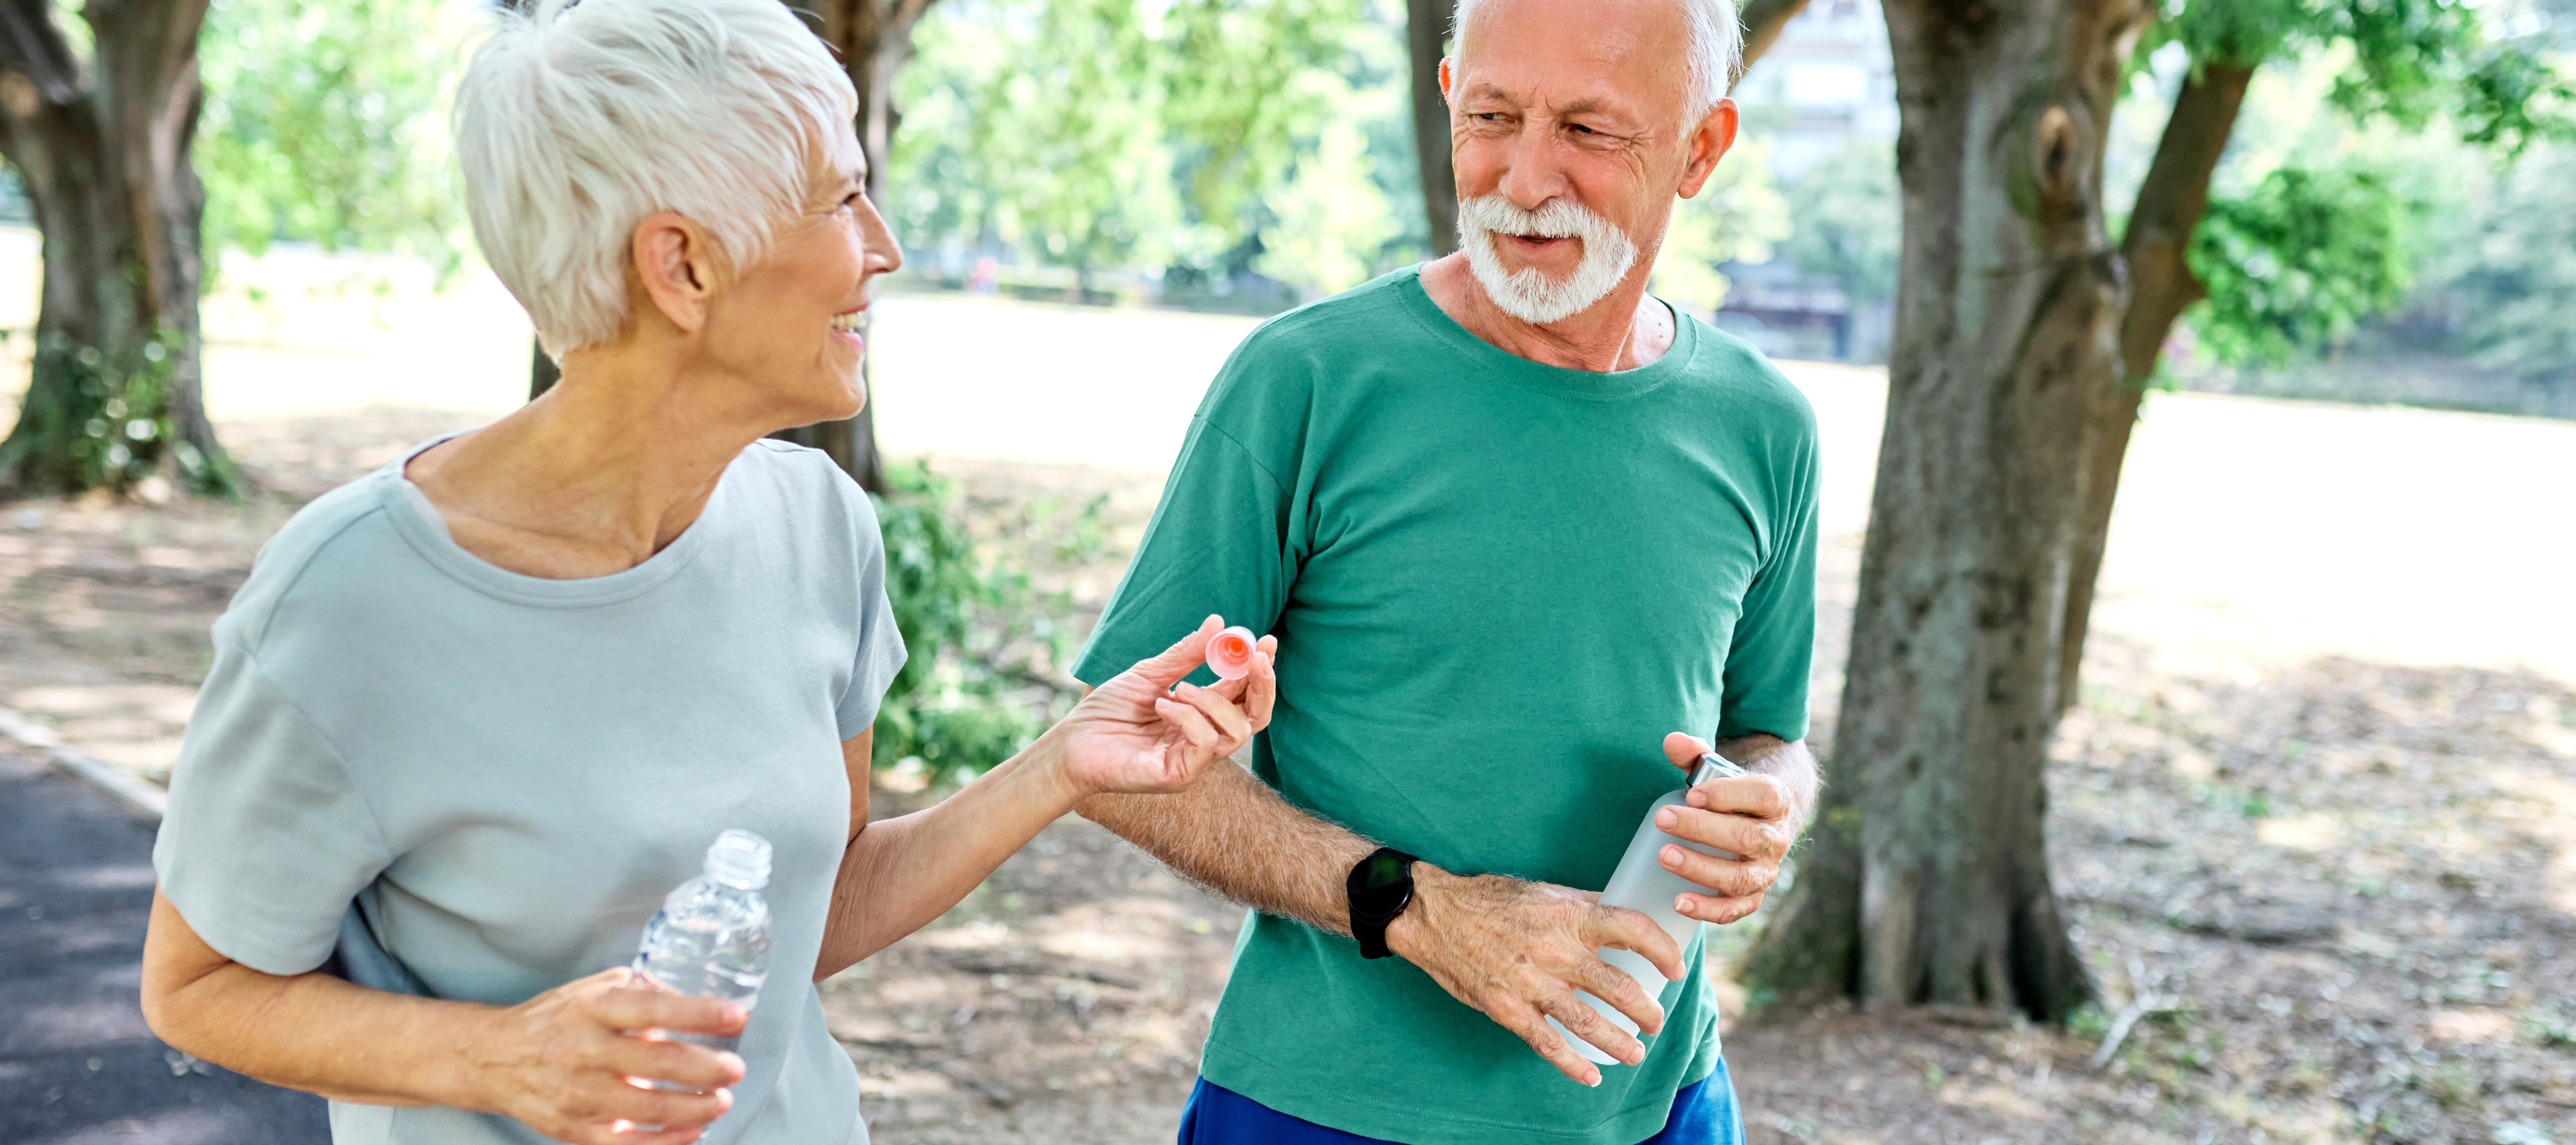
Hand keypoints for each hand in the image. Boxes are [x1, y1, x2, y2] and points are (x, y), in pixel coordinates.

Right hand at [464, 967, 747, 1144]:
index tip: (736, 1015)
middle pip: (659, 1061)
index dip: (699, 1012)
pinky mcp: (573, 1128)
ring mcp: (579, 1093)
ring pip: (648, 1107)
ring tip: (720, 1100)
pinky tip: (691, 1133)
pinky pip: (625, 1144)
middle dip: (707, 1068)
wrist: (494, 1057)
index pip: (654, 1008)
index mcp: (594, 1008)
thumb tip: (699, 1001)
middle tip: (733, 1068)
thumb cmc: (555, 1019)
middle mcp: (586, 1049)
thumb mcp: (595, 989)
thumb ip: (644, 991)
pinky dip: (664, 1142)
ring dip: (695, 1107)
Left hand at [1046, 614, 1277, 795]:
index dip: (1260, 669)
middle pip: (1255, 717)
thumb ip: (1185, 654)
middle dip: (1260, 686)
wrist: (1071, 743)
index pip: (1244, 693)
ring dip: (1212, 702)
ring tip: (1179, 689)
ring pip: (1235, 732)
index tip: (1267, 642)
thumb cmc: (1107, 711)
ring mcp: (1195, 760)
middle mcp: (1205, 738)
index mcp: (1202, 712)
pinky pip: (1206, 745)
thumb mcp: (1149, 674)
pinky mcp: (1180, 775)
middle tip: (1255, 659)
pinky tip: (1162, 707)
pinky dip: (1189, 719)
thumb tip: (1218, 623)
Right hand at [1384, 866, 1684, 1086]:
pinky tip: (1590, 1074)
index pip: (1630, 929)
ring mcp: (1529, 982)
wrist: (1433, 915)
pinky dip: (1572, 1063)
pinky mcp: (1506, 1007)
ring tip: (1636, 1051)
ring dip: (1618, 1040)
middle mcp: (1553, 950)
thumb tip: (1621, 910)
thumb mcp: (1542, 891)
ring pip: (1587, 1020)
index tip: (1676, 967)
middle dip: (1645, 1009)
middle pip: (1617, 985)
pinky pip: (1546, 1042)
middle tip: (1655, 1019)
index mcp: (1567, 916)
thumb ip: (1583, 903)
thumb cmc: (1489, 899)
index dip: (1661, 950)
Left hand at [1654, 732, 1805, 924]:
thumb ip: (1695, 753)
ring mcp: (1766, 871)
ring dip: (1701, 869)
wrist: (1756, 820)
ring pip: (1740, 877)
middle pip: (1746, 837)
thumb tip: (1671, 741)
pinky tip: (1678, 902)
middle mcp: (1776, 838)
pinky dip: (1708, 910)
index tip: (1691, 794)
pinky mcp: (1752, 896)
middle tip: (1663, 820)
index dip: (1728, 796)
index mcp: (1776, 800)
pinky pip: (1735, 909)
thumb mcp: (1717, 768)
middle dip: (1702, 829)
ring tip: (1665, 856)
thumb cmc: (1730, 791)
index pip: (1762, 796)